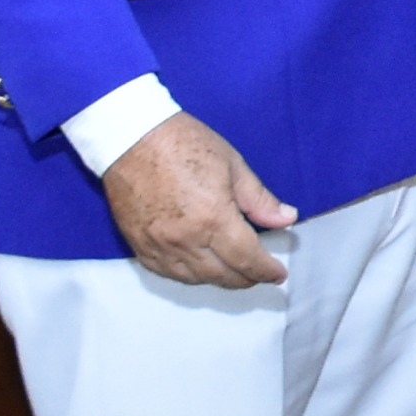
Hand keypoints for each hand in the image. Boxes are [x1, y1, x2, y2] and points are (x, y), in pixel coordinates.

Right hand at [102, 112, 296, 288]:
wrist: (129, 136)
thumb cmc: (182, 142)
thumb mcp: (232, 164)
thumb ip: (259, 200)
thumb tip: (286, 219)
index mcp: (213, 218)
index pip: (248, 259)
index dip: (267, 271)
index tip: (278, 274)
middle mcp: (185, 239)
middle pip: (223, 275)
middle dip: (247, 278)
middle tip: (259, 273)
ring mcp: (159, 244)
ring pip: (195, 279)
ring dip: (219, 279)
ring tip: (233, 272)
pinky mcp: (138, 244)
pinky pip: (166, 273)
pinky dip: (187, 276)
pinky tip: (198, 269)